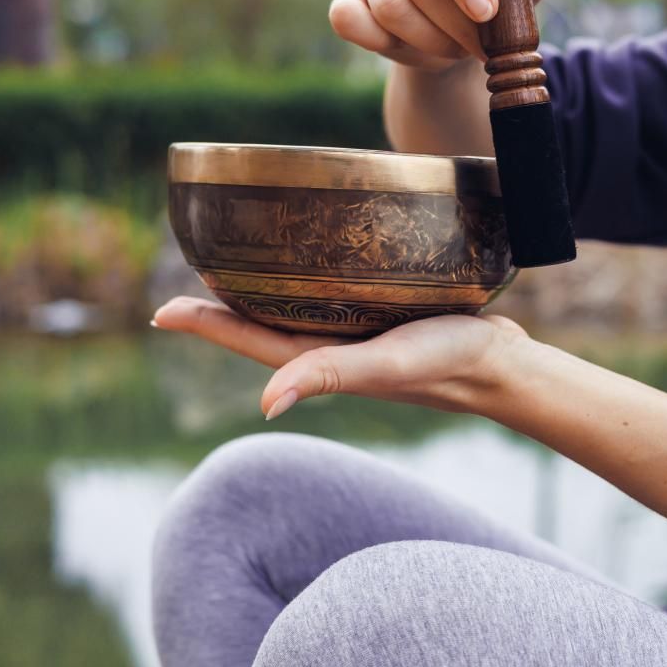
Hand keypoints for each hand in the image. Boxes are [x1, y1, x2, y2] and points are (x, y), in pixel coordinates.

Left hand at [152, 297, 528, 418]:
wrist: (505, 366)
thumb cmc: (448, 363)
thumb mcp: (385, 364)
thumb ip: (327, 374)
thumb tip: (263, 402)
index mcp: (324, 360)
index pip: (249, 341)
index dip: (205, 326)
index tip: (162, 310)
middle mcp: (335, 348)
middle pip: (264, 324)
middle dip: (224, 305)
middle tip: (190, 274)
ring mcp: (361, 333)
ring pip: (299, 310)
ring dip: (265, 293)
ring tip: (239, 266)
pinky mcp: (387, 315)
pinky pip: (337, 297)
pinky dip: (314, 282)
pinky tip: (319, 264)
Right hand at [329, 0, 556, 70]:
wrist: (455, 43)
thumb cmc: (490, 5)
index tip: (487, 10)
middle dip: (456, 24)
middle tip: (479, 47)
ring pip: (391, 7)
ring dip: (430, 41)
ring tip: (455, 49)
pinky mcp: (349, 0)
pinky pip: (350, 21)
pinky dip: (382, 44)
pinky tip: (412, 50)